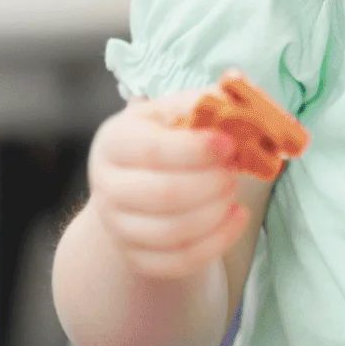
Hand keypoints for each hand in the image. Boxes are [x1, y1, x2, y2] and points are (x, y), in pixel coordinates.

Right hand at [86, 93, 253, 279]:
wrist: (136, 184)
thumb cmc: (165, 140)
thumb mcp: (176, 112)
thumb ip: (207, 100)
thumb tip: (238, 83)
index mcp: (114, 141)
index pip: (151, 150)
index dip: (194, 149)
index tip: (229, 144)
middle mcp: (106, 186)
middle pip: (163, 195)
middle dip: (210, 184)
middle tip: (234, 172)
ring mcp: (118, 227)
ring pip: (172, 232)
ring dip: (215, 212)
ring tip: (233, 192)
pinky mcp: (136, 257)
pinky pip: (179, 261)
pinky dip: (216, 242)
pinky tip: (236, 217)